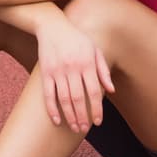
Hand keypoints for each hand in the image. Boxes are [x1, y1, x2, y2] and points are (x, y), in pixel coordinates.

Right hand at [35, 17, 114, 131]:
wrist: (52, 26)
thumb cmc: (77, 39)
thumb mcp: (94, 49)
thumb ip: (103, 70)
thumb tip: (111, 90)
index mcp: (87, 63)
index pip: (93, 91)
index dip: (96, 108)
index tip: (98, 122)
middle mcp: (72, 68)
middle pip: (78, 98)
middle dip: (82, 116)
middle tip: (84, 129)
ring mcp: (57, 71)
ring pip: (64, 99)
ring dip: (69, 116)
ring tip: (74, 128)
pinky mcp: (45, 73)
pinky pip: (48, 94)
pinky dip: (52, 109)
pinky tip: (56, 120)